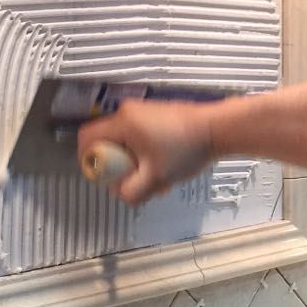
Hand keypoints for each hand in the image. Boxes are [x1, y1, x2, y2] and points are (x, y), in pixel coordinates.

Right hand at [76, 98, 216, 205]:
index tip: (105, 176)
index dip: (88, 160)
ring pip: (127, 143)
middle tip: (136, 181)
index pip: (87, 138)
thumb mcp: (155, 178)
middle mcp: (129, 112)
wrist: (219, 129)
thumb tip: (120, 194)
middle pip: (108, 142)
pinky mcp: (158, 115)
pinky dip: (148, 154)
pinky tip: (168, 168)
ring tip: (158, 179)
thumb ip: (131, 192)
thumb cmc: (185, 150)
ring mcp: (145, 112)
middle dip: (119, 166)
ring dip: (137, 164)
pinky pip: (141, 137)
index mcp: (122, 122)